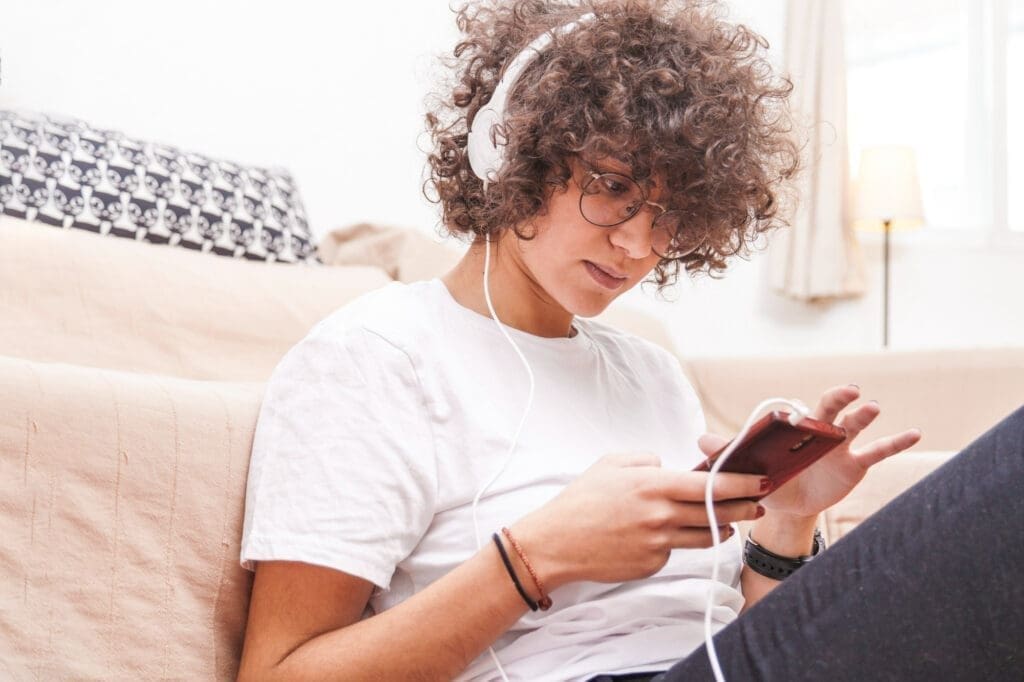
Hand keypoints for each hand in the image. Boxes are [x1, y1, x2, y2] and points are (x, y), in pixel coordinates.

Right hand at [510, 452, 765, 588]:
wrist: (557, 542)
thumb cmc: (582, 500)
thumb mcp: (612, 463)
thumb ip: (646, 459)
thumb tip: (667, 466)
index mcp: (654, 484)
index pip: (711, 484)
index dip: (742, 483)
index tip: (761, 482)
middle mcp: (661, 515)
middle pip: (718, 512)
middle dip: (744, 508)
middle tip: (758, 504)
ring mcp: (658, 543)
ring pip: (705, 536)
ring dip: (721, 528)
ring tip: (728, 521)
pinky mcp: (653, 564)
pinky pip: (676, 551)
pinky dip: (678, 541)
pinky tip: (668, 535)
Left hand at [697, 385, 921, 520]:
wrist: (787, 507)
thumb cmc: (766, 480)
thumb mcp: (745, 472)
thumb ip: (727, 455)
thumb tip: (699, 441)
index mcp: (790, 431)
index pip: (793, 416)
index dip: (795, 415)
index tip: (795, 414)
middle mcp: (817, 432)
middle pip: (827, 410)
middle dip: (836, 399)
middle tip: (847, 390)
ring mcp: (838, 446)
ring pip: (854, 426)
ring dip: (864, 415)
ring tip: (873, 407)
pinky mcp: (855, 463)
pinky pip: (878, 450)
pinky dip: (895, 441)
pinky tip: (914, 432)